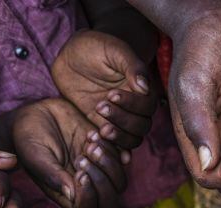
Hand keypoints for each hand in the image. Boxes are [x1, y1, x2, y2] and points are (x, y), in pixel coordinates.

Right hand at [13, 98, 127, 207]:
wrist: (36, 113)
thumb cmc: (28, 137)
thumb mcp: (35, 155)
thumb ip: (52, 175)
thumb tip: (71, 195)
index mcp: (66, 193)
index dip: (88, 196)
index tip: (79, 172)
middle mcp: (85, 186)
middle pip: (108, 201)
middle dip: (102, 180)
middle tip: (84, 155)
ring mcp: (98, 170)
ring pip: (119, 181)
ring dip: (109, 162)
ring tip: (90, 141)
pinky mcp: (107, 151)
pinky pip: (123, 157)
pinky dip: (114, 147)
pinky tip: (94, 133)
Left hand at [51, 30, 155, 149]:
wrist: (72, 55)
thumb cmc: (96, 47)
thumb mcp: (114, 50)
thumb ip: (132, 66)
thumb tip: (145, 87)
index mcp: (142, 89)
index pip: (148, 106)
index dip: (132, 104)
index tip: (111, 93)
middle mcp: (135, 107)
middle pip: (142, 126)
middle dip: (123, 120)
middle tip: (100, 107)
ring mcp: (120, 119)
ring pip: (131, 139)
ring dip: (118, 137)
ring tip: (100, 129)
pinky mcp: (104, 126)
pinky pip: (113, 144)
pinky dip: (108, 147)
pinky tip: (94, 138)